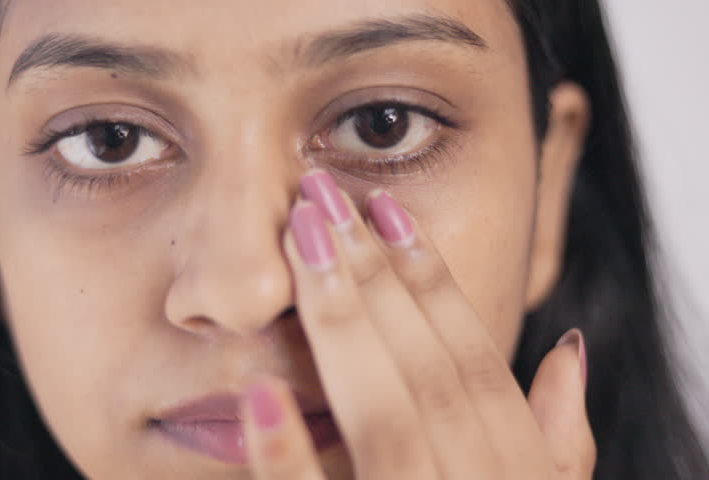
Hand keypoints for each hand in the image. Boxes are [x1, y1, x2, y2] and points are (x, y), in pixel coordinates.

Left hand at [239, 170, 595, 478]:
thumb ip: (558, 437)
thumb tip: (569, 348)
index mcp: (518, 474)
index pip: (479, 363)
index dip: (435, 280)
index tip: (386, 206)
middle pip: (430, 374)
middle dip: (377, 278)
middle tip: (323, 195)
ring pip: (385, 422)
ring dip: (342, 328)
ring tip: (299, 239)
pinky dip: (288, 457)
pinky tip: (259, 396)